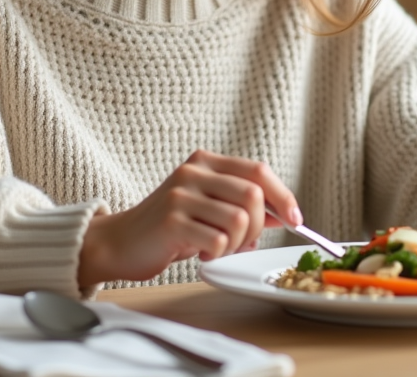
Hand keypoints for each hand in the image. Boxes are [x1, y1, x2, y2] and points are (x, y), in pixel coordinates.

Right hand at [77, 150, 299, 287]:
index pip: (258, 171)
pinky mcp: (171, 221)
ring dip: (237, 243)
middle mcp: (193, 171)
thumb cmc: (170, 228)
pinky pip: (218, 240)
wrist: (120, 242)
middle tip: (241, 242)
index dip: (283, 196)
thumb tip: (283, 213)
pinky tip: (201, 252)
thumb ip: (242, 205)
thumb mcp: (208, 207)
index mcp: (205, 161)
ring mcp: (181, 194)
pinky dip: (218, 253)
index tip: (295, 219)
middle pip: (253, 195)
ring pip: (239, 220)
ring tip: (217, 247)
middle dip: (258, 227)